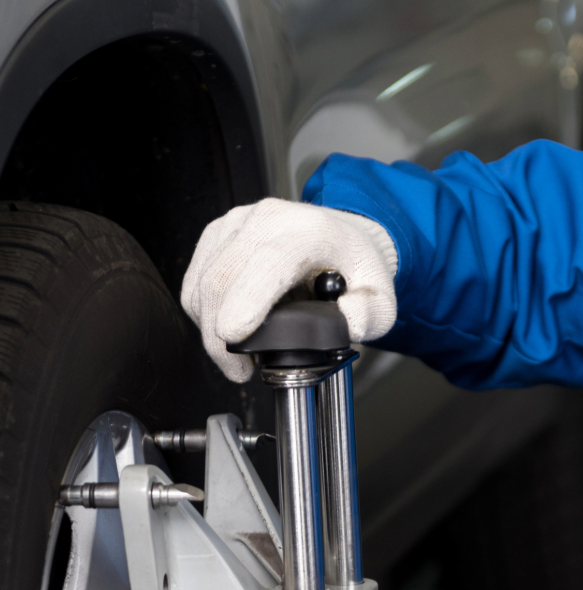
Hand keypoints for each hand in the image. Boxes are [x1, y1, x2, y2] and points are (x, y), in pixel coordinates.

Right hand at [180, 198, 397, 382]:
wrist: (342, 236)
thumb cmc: (354, 267)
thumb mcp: (381, 299)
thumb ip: (369, 316)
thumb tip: (345, 321)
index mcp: (310, 232)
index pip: (268, 263)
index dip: (246, 301)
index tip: (233, 335)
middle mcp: (268, 219)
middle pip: (223, 279)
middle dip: (221, 337)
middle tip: (239, 370)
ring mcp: (237, 223)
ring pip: (202, 282)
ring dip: (209, 328)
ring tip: (237, 352)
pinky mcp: (217, 232)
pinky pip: (195, 279)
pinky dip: (203, 311)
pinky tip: (227, 324)